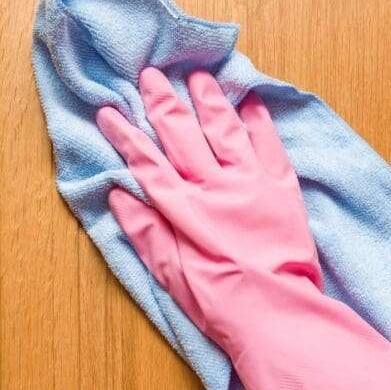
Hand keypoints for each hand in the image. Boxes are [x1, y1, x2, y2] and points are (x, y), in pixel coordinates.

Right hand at [97, 68, 320, 352]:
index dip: (125, 135)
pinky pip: (269, 145)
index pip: (146, 162)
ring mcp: (250, 183)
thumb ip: (144, 231)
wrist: (277, 314)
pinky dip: (259, 121)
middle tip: (150, 75)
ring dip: (209, 101)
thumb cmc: (217, 302)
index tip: (109, 111)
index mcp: (182, 209)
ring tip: (198, 76)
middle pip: (183, 135)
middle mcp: (214, 186)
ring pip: (225, 130)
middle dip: (163, 103)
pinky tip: (251, 102)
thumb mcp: (169, 274)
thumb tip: (119, 194)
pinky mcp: (282, 189)